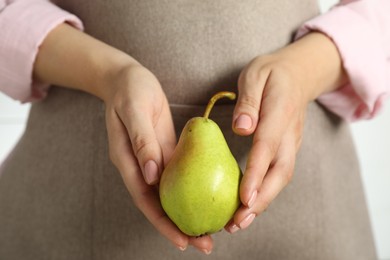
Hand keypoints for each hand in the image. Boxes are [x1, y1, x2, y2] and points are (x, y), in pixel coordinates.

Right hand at [102, 63, 212, 253]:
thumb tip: (151, 175)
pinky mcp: (165, 152)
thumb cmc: (129, 92)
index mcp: (128, 162)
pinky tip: (210, 197)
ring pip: (171, 194)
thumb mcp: (135, 112)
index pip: (146, 200)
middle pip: (159, 205)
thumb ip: (142, 142)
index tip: (182, 241)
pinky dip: (192, 190)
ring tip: (211, 230)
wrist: (128, 79)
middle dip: (179, 227)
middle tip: (205, 244)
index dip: (163, 223)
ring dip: (188, 213)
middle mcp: (141, 168)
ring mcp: (154, 161)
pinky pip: (179, 176)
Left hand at [225, 32, 346, 232]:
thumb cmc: (272, 74)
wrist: (299, 74)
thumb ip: (248, 100)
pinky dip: (265, 192)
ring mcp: (291, 143)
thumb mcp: (255, 75)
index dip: (256, 174)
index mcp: (279, 113)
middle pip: (279, 172)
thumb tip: (241, 127)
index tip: (244, 198)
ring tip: (240, 222)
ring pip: (281, 178)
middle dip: (261, 200)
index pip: (267, 147)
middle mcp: (289, 134)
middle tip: (239, 222)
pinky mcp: (288, 149)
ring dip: (263, 202)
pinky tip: (248, 205)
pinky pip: (278, 174)